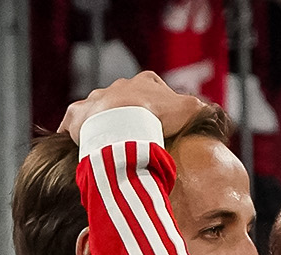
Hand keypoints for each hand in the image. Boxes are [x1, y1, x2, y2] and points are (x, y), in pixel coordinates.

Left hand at [58, 71, 204, 140]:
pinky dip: (74, 133)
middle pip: (124, 99)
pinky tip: (77, 146)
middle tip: (138, 138)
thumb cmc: (157, 115)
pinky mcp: (78, 116)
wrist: (123, 124)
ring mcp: (95, 100)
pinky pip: (72, 124)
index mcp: (143, 82)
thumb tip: (209, 115)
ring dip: (103, 124)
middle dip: (129, 115)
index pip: (153, 89)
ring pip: (98, 110)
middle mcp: (116, 87)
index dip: (159, 106)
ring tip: (111, 145)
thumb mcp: (188, 109)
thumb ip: (199, 109)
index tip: (162, 124)